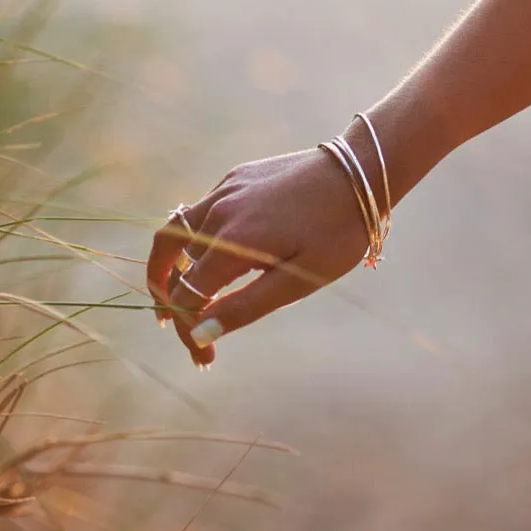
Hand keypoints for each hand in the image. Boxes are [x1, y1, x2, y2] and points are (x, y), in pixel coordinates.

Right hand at [146, 148, 369, 367]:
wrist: (360, 171)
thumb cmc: (337, 232)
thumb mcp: (300, 280)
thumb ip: (246, 306)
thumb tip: (200, 334)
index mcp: (233, 242)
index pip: (187, 296)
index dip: (190, 331)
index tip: (206, 359)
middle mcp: (219, 212)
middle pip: (175, 266)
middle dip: (175, 304)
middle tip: (186, 333)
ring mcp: (225, 189)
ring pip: (176, 233)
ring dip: (170, 268)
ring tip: (174, 294)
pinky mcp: (236, 177)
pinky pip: (200, 211)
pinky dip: (193, 240)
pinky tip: (211, 256)